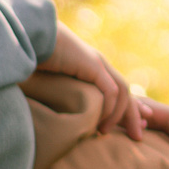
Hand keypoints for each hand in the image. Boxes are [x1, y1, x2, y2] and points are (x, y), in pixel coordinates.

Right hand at [42, 23, 136, 140]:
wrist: (29, 34)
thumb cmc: (32, 56)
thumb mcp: (49, 78)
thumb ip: (58, 91)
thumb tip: (52, 112)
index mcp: (90, 66)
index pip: (116, 87)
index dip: (128, 105)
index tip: (137, 120)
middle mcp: (98, 64)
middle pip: (124, 91)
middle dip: (134, 113)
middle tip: (140, 133)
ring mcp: (97, 63)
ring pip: (122, 92)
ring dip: (122, 115)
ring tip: (109, 133)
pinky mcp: (92, 65)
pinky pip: (110, 90)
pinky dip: (109, 108)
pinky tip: (102, 122)